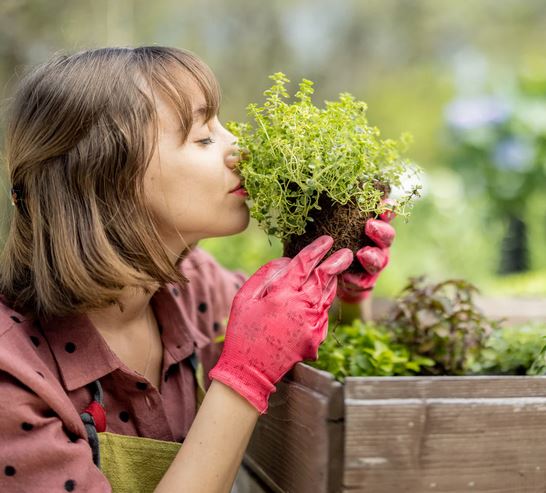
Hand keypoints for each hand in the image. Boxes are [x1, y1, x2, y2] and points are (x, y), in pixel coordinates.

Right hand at [209, 235, 352, 413]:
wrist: (250, 371)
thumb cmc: (243, 331)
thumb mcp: (244, 298)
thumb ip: (264, 275)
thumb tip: (285, 261)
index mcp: (282, 293)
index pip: (304, 264)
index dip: (316, 249)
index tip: (327, 240)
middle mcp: (301, 306)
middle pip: (325, 277)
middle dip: (337, 262)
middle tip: (346, 252)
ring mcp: (312, 323)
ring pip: (327, 295)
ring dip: (333, 281)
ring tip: (336, 271)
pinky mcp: (316, 338)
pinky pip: (324, 314)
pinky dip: (323, 303)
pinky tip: (321, 299)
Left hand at [336, 203, 395, 302]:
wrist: (331, 273)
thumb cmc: (334, 241)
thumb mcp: (334, 223)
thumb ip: (336, 211)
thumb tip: (323, 189)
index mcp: (373, 225)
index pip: (385, 214)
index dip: (388, 209)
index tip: (384, 203)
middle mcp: (378, 243)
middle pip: (387, 236)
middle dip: (381, 230)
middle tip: (369, 226)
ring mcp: (374, 263)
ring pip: (380, 260)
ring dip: (372, 256)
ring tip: (362, 254)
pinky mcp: (365, 282)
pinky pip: (363, 281)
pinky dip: (356, 279)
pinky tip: (348, 277)